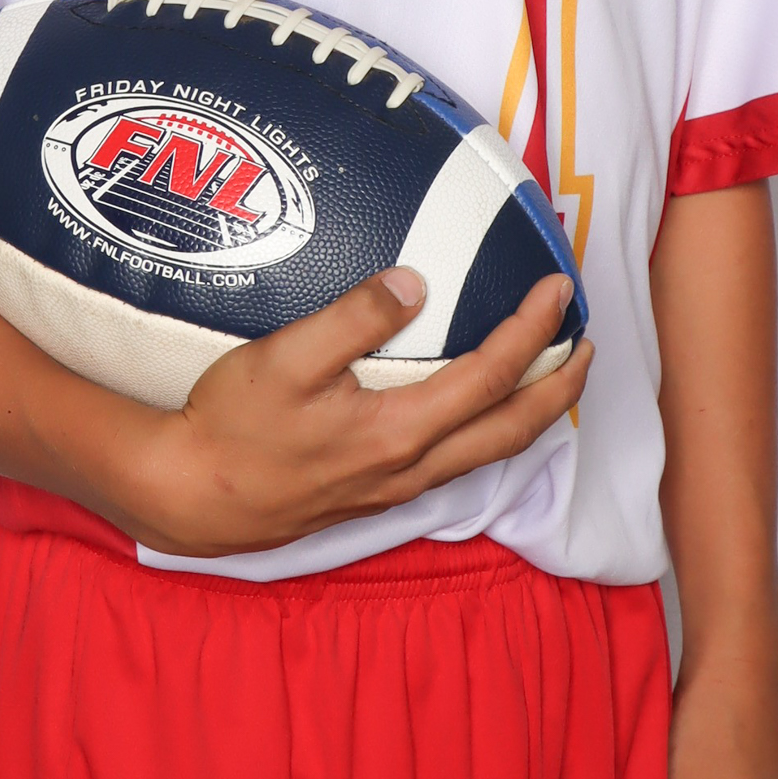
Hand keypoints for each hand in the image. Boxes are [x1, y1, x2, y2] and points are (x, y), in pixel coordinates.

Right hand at [114, 267, 591, 557]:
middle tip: (586, 343)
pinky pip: (457, 461)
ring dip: (531, 411)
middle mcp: (410, 467)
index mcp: (398, 431)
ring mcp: (395, 488)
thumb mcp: (284, 358)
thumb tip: (416, 282)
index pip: (491, 376)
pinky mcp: (375, 494)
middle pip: (512, 430)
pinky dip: (489, 428)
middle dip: (560, 386)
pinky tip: (477, 408)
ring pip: (489, 452)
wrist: (191, 496)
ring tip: (550, 373)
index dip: (533, 331)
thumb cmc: (230, 425)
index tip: (559, 290)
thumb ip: (354, 317)